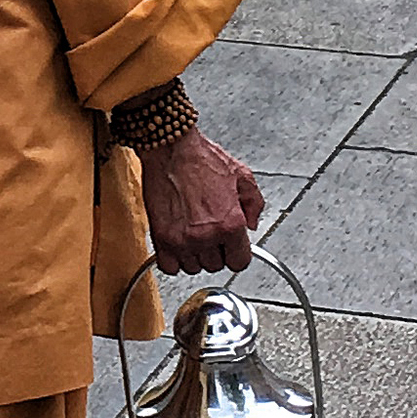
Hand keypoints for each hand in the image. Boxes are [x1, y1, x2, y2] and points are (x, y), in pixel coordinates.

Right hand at [143, 128, 263, 274]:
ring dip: (194, 255)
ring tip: (193, 234)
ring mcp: (182, 239)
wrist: (171, 149)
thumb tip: (251, 225)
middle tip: (210, 232)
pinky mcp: (161, 238)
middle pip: (216, 266)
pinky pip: (169, 267)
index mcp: (231, 223)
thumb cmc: (201, 159)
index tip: (231, 246)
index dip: (237, 252)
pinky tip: (178, 243)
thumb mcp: (242, 176)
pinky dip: (174, 259)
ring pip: (193, 268)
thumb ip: (254, 204)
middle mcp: (207, 236)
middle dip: (215, 251)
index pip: (240, 262)